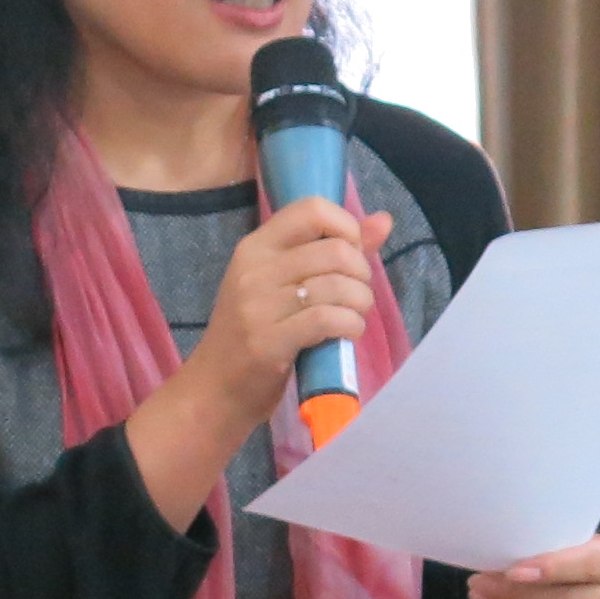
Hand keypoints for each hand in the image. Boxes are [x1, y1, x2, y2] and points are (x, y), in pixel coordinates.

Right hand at [124, 200, 393, 528]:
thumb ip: (333, 249)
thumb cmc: (253, 334)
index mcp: (255, 247)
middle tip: (356, 295)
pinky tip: (347, 334)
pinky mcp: (268, 341)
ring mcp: (258, 306)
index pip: (311, 208)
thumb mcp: (282, 285)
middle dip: (361, 274)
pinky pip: (328, 319)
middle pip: (334, 250)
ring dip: (360, 303)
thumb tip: (384, 220)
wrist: (215, 390)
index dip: (346, 226)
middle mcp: (253, 269)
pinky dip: (351, 326)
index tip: (351, 255)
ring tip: (353, 317)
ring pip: (337, 286)